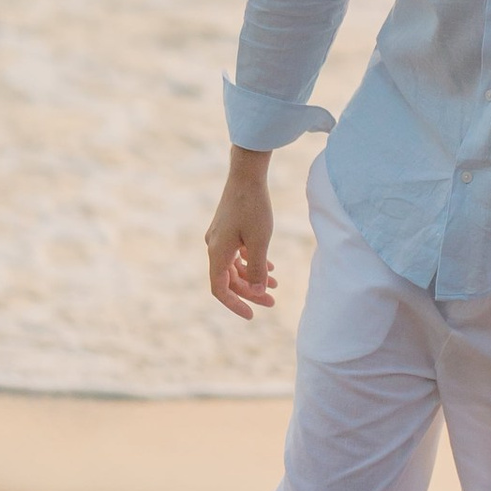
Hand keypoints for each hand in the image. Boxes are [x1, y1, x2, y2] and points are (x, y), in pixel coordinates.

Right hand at [206, 153, 276, 318]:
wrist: (247, 174)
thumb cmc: (253, 207)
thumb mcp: (260, 242)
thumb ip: (257, 269)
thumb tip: (256, 292)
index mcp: (217, 253)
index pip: (220, 289)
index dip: (235, 305)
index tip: (252, 315)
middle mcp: (214, 247)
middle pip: (230, 280)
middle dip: (251, 292)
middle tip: (273, 301)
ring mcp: (220, 237)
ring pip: (235, 267)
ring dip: (253, 277)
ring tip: (275, 284)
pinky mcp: (228, 229)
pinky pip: (238, 253)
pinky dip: (252, 262)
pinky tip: (270, 267)